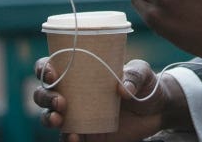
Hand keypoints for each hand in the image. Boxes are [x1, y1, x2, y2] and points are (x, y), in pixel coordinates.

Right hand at [32, 58, 188, 140]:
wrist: (157, 110)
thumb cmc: (145, 84)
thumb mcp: (143, 73)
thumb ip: (134, 76)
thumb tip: (122, 90)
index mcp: (81, 72)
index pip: (52, 66)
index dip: (44, 68)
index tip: (51, 73)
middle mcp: (74, 93)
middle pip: (43, 94)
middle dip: (45, 97)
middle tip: (61, 102)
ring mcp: (78, 116)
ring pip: (49, 117)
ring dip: (48, 118)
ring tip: (60, 120)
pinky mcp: (87, 135)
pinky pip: (68, 139)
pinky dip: (67, 139)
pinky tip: (74, 137)